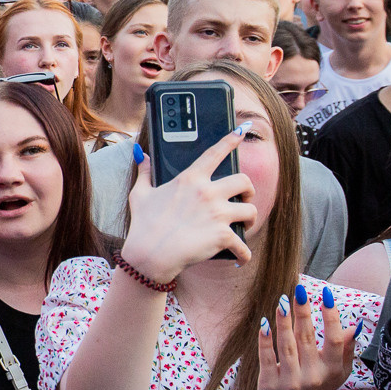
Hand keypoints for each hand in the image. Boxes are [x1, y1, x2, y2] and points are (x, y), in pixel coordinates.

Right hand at [119, 130, 255, 280]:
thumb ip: (144, 172)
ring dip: (250, 219)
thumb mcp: (139, 194)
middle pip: (244, 181)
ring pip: (251, 210)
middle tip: (244, 198)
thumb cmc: (143, 225)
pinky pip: (243, 245)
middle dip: (249, 190)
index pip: (215, 153)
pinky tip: (241, 258)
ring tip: (244, 225)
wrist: (149, 254)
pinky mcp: (222, 236)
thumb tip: (142, 156)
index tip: (242, 131)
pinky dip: (244, 254)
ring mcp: (217, 214)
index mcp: (190, 179)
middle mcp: (207, 193)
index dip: (230, 140)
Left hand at [258, 283, 355, 389]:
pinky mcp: (269, 384)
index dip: (330, 316)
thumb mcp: (339, 372)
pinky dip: (265, 340)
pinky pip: (266, 357)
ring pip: (286, 345)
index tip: (326, 294)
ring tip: (281, 301)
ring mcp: (290, 381)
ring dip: (283, 321)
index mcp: (331, 370)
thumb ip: (346, 349)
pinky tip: (264, 322)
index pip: (333, 340)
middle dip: (303, 312)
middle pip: (306, 338)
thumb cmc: (320, 388)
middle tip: (299, 290)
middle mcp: (312, 376)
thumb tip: (355, 325)